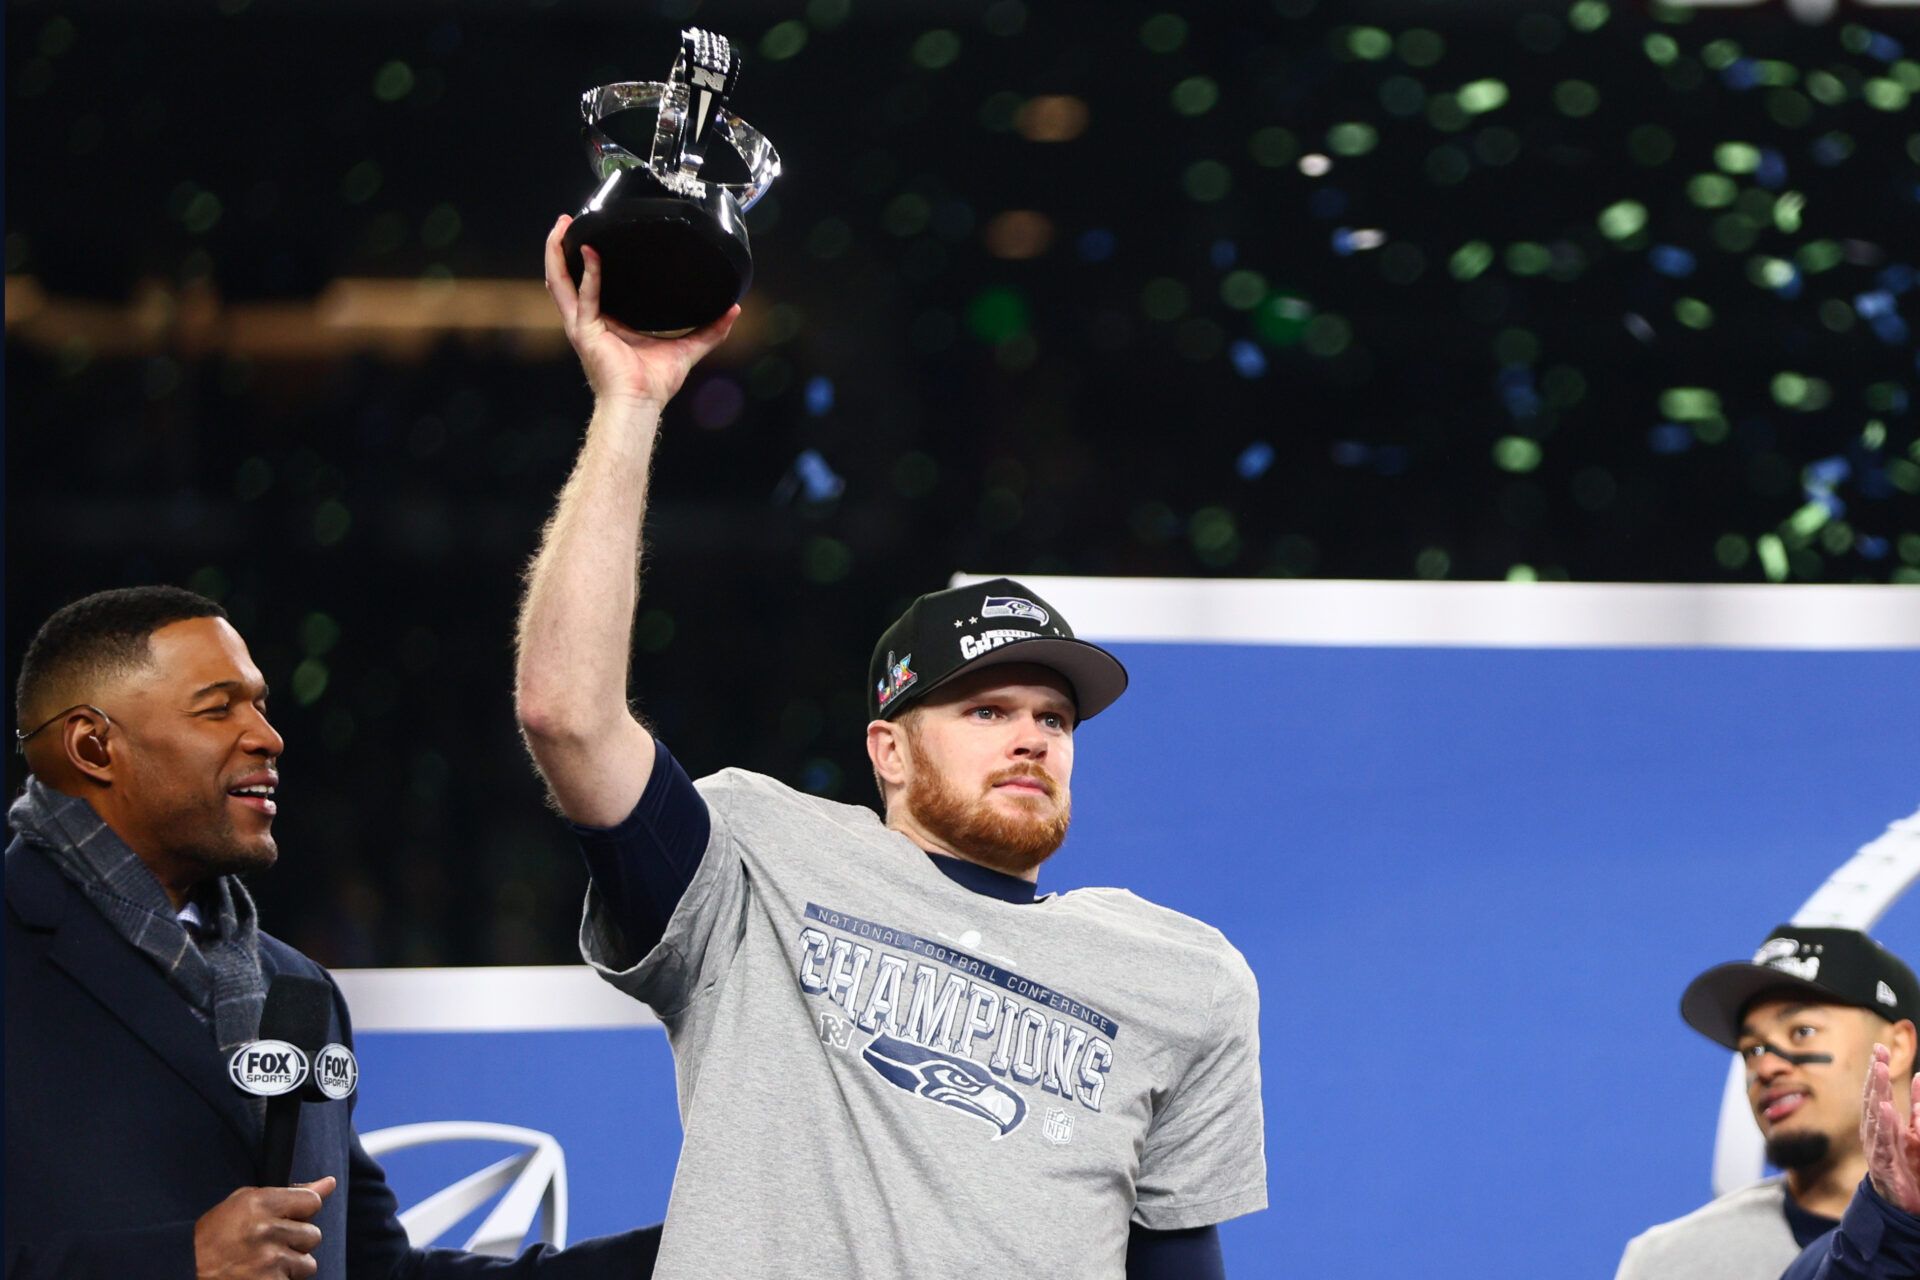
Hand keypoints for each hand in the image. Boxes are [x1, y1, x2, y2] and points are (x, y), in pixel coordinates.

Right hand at [193, 1176, 334, 1279]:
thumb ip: (290, 1192)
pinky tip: (260, 1276)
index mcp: (261, 1203)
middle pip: (313, 1235)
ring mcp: (269, 1260)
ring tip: (264, 1263)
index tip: (288, 1218)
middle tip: (270, 1245)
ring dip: (291, 1266)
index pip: (312, 1202)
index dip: (303, 1212)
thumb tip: (330, 1183)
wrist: (185, 1268)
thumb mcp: (245, 1203)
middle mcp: (267, 1230)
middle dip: (296, 1242)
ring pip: (308, 1263)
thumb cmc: (216, 1234)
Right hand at [543, 213, 738, 408]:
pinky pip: (584, 298)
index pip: (588, 285)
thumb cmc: (653, 385)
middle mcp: (588, 320)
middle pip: (565, 278)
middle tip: (567, 221)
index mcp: (606, 322)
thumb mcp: (687, 349)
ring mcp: (582, 325)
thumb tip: (733, 310)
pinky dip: (588, 274)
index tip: (592, 236)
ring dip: (556, 253)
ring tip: (562, 226)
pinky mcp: (584, 332)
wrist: (640, 404)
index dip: (586, 262)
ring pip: (560, 283)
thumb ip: (709, 330)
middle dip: (561, 249)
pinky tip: (591, 253)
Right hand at [1862, 1043, 1919, 1211]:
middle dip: (1876, 1075)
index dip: (1878, 1069)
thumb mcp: (1919, 1134)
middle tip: (1877, 1052)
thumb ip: (1919, 1108)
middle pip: (1873, 1097)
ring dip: (1877, 1092)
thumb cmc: (1911, 1169)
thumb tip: (1919, 1077)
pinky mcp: (1883, 1163)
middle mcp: (1876, 1132)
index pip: (1879, 1091)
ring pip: (1874, 1115)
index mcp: (1884, 1124)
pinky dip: (1883, 1123)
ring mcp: (1877, 1147)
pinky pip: (1883, 1140)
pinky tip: (1885, 1107)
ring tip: (1880, 1072)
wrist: (1907, 1207)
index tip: (1879, 1047)